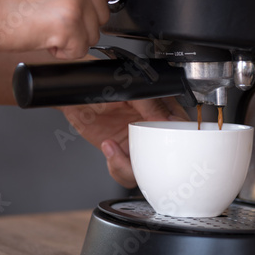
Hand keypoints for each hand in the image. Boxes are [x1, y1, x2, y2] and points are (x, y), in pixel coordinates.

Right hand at [0, 0, 121, 58]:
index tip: (83, 5)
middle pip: (102, 10)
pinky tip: (44, 37)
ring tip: (44, 25)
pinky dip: (63, 51)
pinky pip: (81, 48)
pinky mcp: (68, 23)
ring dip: (72, 37)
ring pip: (94, 32)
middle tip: (51, 15)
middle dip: (81, 20)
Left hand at [59, 97, 189, 187]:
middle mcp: (151, 126)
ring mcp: (136, 141)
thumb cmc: (100, 82)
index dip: (181, 142)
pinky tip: (109, 148)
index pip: (182, 127)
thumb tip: (170, 120)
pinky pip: (127, 172)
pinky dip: (118, 167)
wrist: (72, 93)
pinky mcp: (120, 151)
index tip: (169, 147)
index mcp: (161, 107)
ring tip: (114, 149)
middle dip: (155, 164)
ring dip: (131, 167)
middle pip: (168, 155)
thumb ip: (150, 103)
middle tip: (138, 156)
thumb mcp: (128, 88)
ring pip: (148, 169)